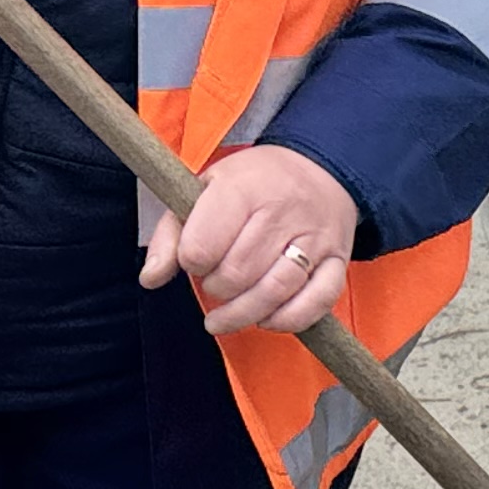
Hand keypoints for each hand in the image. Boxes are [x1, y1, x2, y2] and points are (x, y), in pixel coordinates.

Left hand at [140, 142, 358, 334]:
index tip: (194, 258)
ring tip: (225, 316)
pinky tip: (267, 319)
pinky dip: (288, 320)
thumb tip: (151, 279)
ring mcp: (315, 238)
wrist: (321, 168)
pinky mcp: (338, 261)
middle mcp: (282, 211)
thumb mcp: (204, 189)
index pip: (203, 246)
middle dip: (216, 289)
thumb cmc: (254, 184)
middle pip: (237, 274)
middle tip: (214, 282)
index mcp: (243, 188)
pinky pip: (316, 302)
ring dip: (243, 314)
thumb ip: (171, 234)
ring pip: (274, 292)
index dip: (190, 262)